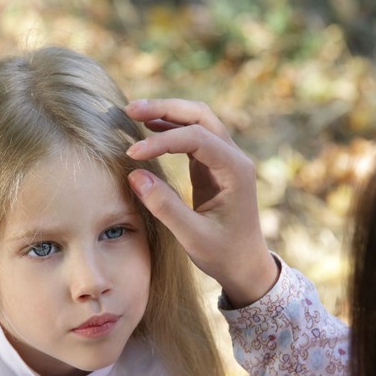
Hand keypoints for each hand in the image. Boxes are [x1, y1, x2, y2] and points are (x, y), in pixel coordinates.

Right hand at [125, 99, 278, 306]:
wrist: (245, 266)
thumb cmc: (223, 255)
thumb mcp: (192, 236)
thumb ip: (164, 206)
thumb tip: (135, 175)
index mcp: (235, 171)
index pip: (196, 138)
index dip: (162, 141)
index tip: (132, 154)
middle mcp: (234, 158)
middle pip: (200, 115)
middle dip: (166, 108)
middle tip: (130, 109)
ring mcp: (225, 160)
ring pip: (198, 120)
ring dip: (167, 114)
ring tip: (133, 112)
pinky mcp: (213, 166)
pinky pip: (193, 137)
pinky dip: (170, 129)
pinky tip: (147, 128)